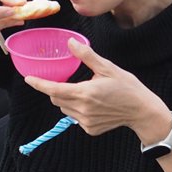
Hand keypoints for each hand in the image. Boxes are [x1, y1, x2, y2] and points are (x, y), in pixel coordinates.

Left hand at [23, 39, 159, 136]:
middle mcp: (83, 109)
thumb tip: (70, 42)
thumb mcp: (108, 68)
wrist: (142, 111)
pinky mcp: (90, 129)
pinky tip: (94, 105)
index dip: (39, 84)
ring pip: (65, 108)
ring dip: (68, 100)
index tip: (28, 79)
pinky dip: (78, 109)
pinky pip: (75, 117)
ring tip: (87, 93)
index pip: (54, 89)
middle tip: (70, 81)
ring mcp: (85, 121)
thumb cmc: (127, 87)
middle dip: (57, 90)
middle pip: (56, 99)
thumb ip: (87, 56)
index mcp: (85, 93)